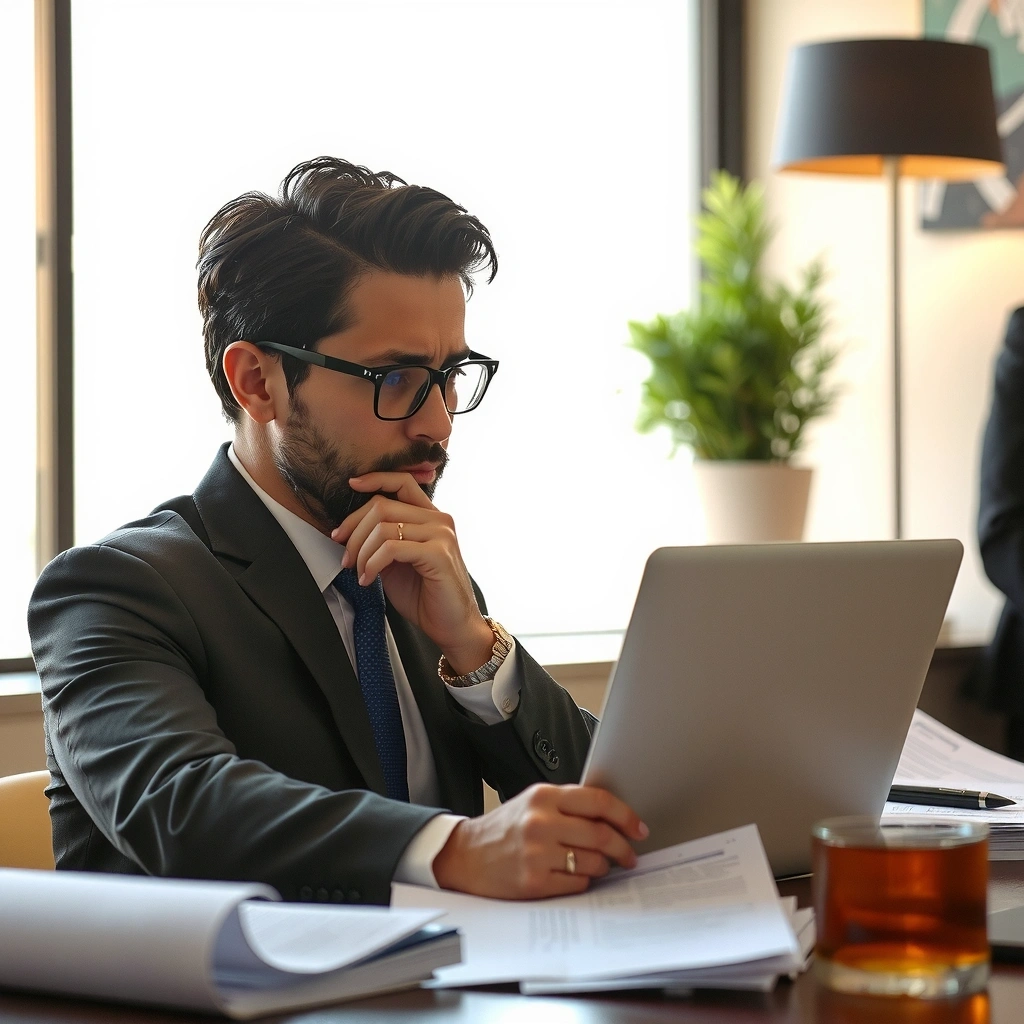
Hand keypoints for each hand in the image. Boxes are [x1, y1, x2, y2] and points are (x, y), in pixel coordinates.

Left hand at [331, 473, 493, 672]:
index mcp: (430, 517)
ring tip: (357, 571)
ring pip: (383, 526)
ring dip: (360, 551)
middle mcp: (439, 520)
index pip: (402, 481)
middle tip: (344, 554)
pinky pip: (391, 548)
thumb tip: (349, 529)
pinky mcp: (438, 553)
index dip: (374, 479)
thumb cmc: (425, 596)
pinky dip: (371, 563)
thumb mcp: (397, 562)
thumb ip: (383, 541)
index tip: (351, 484)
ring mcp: (441, 535)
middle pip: (382, 505)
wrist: (453, 626)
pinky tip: (368, 579)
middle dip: (353, 529)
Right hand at [432, 783, 648, 898]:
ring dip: (603, 867)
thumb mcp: (533, 803)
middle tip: (629, 855)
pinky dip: (583, 882)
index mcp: (544, 796)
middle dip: (622, 847)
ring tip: (598, 866)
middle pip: (600, 834)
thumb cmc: (505, 829)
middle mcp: (541, 821)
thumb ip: (568, 805)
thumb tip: (613, 818)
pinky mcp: (533, 881)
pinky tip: (574, 877)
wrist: (466, 855)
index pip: (598, 801)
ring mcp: (536, 852)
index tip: (639, 828)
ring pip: (592, 862)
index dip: (625, 815)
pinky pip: (577, 884)